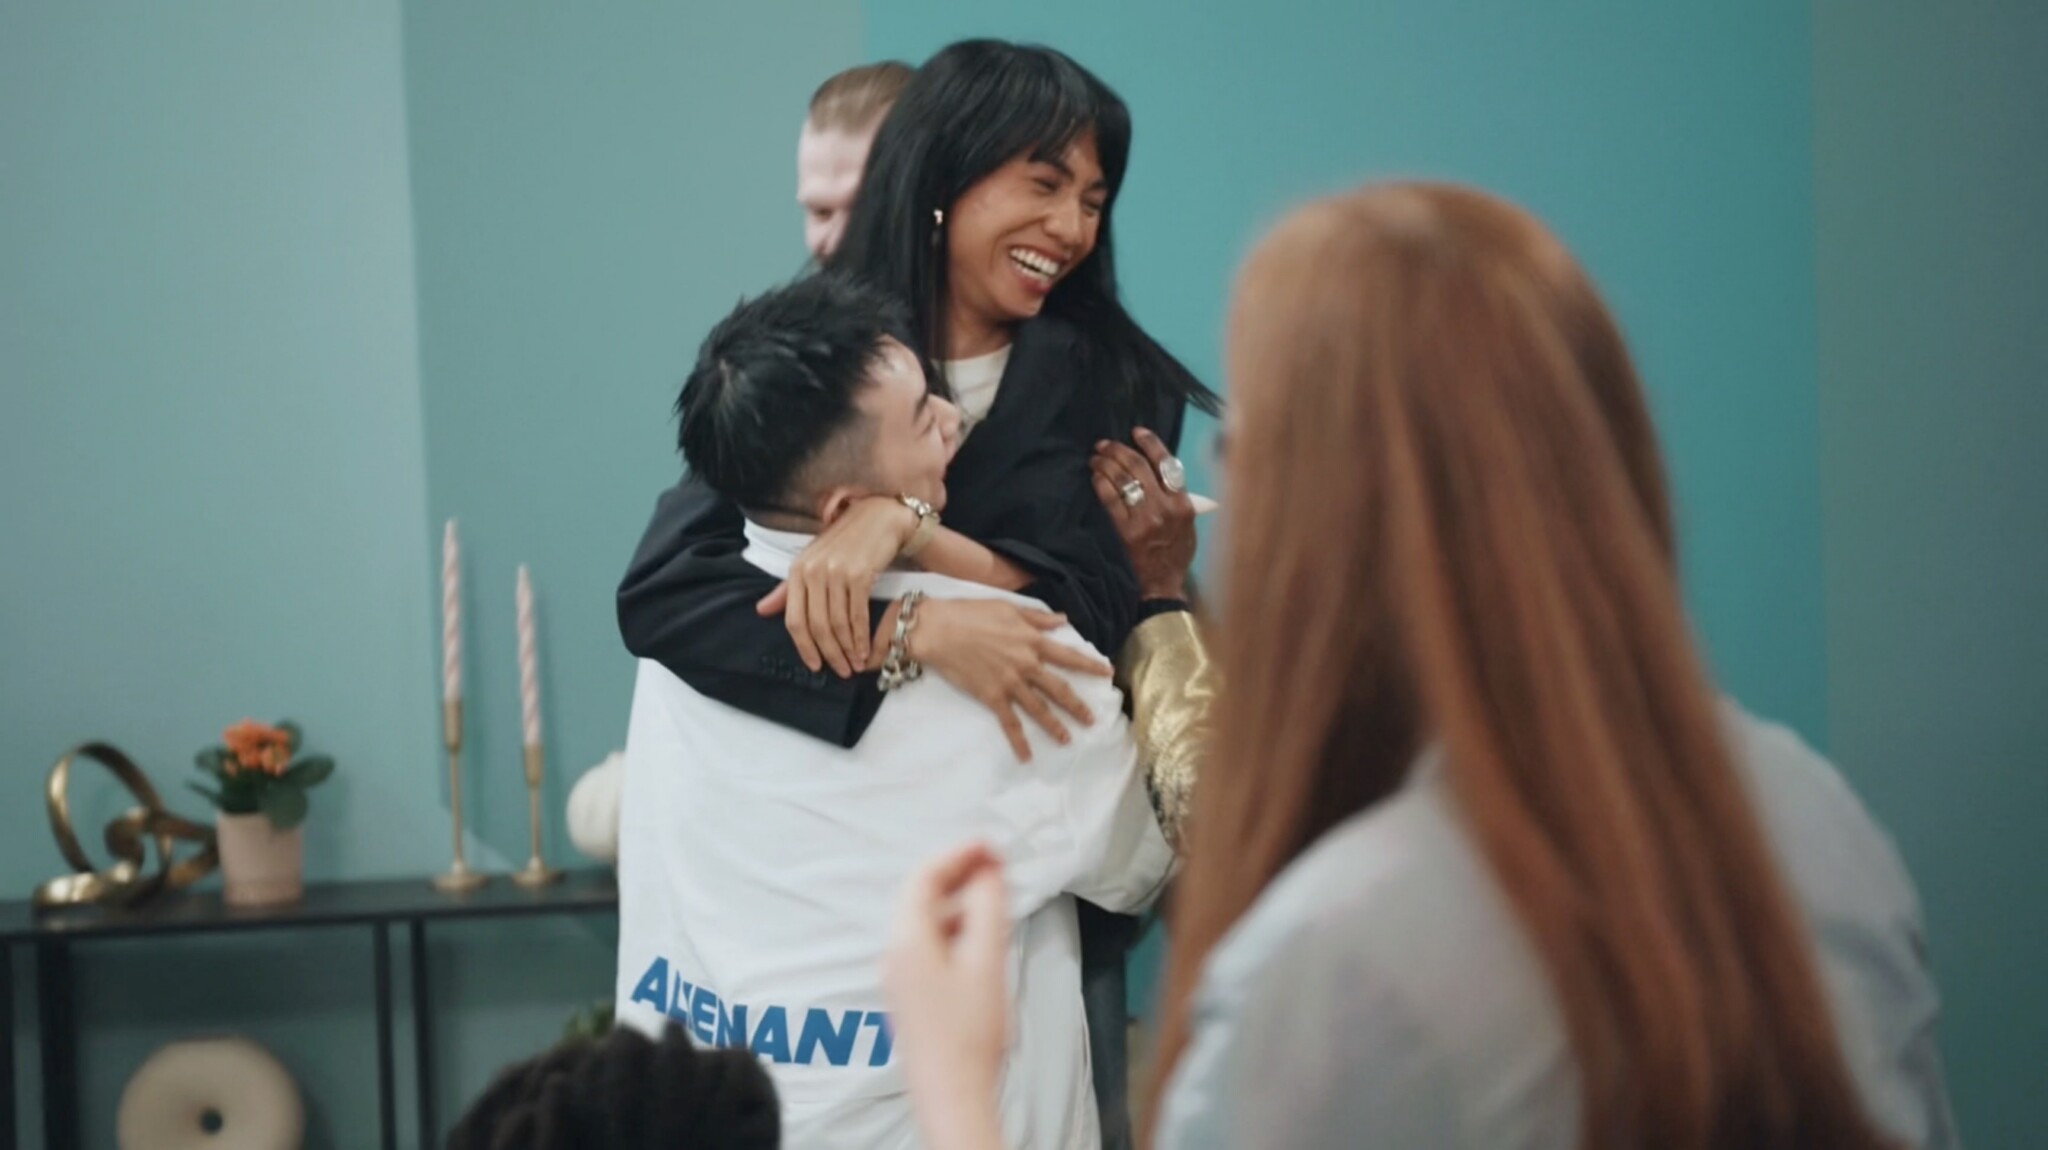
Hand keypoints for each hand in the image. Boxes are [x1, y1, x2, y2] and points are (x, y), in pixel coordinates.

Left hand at [756, 497, 915, 676]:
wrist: (880, 517)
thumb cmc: (846, 541)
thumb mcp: (813, 561)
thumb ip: (788, 589)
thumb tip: (761, 610)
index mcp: (797, 570)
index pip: (794, 620)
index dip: (804, 648)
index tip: (815, 666)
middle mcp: (813, 571)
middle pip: (816, 626)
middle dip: (829, 654)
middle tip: (841, 671)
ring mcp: (836, 572)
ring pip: (837, 623)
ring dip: (847, 650)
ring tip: (855, 664)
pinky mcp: (860, 574)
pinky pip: (858, 615)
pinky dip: (861, 637)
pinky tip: (865, 650)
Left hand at [885, 843, 1012, 1149]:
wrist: (952, 1094)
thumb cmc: (969, 1033)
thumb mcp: (987, 961)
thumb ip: (989, 909)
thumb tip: (990, 873)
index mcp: (907, 940)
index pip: (925, 877)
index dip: (959, 854)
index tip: (991, 846)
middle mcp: (895, 954)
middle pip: (922, 897)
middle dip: (959, 875)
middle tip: (996, 864)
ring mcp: (900, 976)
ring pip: (927, 922)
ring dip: (959, 903)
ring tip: (995, 896)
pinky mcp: (910, 994)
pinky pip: (928, 944)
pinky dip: (954, 928)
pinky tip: (980, 936)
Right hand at [910, 599, 1111, 760]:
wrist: (939, 630)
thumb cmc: (971, 613)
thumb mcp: (1009, 607)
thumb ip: (1038, 617)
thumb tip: (1063, 619)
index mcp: (1033, 641)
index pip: (1069, 656)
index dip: (1090, 665)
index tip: (1108, 673)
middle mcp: (1027, 664)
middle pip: (1059, 689)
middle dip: (1078, 706)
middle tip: (1092, 720)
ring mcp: (1010, 683)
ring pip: (1039, 709)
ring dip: (1055, 726)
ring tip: (1068, 740)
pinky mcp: (992, 697)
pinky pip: (1009, 723)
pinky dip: (1019, 741)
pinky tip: (1027, 757)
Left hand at [1093, 427, 1195, 600]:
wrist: (1163, 585)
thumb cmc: (1176, 553)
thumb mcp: (1188, 524)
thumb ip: (1178, 497)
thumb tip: (1160, 468)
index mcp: (1183, 503)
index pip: (1167, 463)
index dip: (1149, 443)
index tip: (1135, 432)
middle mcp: (1166, 508)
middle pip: (1139, 466)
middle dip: (1118, 450)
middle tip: (1104, 445)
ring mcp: (1145, 519)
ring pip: (1123, 479)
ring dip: (1105, 463)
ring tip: (1096, 457)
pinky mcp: (1126, 531)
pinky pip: (1110, 499)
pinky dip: (1101, 483)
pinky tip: (1095, 477)